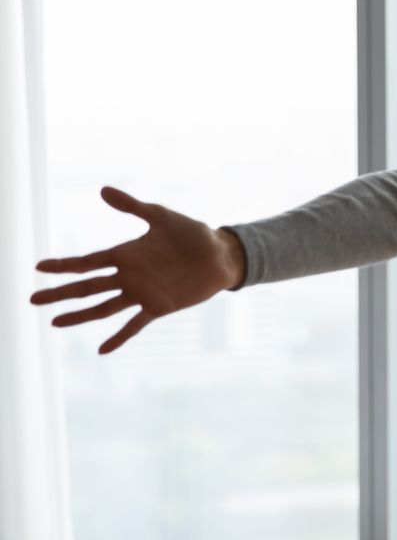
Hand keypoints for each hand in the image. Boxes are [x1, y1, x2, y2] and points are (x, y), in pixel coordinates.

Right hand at [29, 186, 246, 353]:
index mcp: (125, 254)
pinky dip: (119, 337)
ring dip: (79, 315)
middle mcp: (128, 275)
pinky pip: (134, 325)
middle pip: (87, 286)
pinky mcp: (158, 306)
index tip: (39, 266)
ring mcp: (141, 293)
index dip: (63, 265)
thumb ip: (133, 206)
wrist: (220, 254)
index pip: (87, 261)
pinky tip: (101, 350)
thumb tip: (102, 190)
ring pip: (103, 307)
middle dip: (60, 293)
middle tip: (33, 299)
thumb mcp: (161, 216)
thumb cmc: (192, 233)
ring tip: (54, 322)